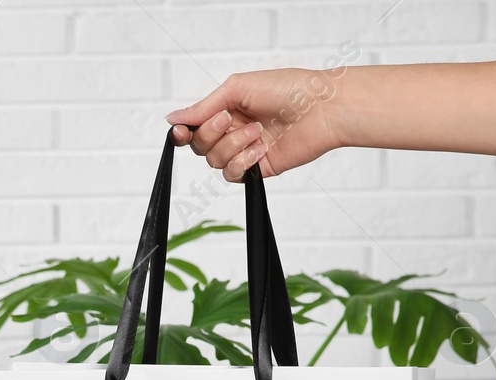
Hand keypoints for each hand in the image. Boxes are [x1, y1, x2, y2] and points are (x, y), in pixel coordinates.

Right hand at [166, 68, 346, 179]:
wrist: (322, 110)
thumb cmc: (288, 89)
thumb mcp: (237, 88)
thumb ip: (203, 107)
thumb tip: (172, 118)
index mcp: (227, 109)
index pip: (194, 127)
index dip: (183, 133)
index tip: (181, 133)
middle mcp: (233, 130)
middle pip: (200, 146)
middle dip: (211, 134)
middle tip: (229, 120)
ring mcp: (245, 150)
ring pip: (215, 161)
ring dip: (233, 145)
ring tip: (258, 132)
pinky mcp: (257, 169)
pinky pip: (232, 175)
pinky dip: (242, 162)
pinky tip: (260, 149)